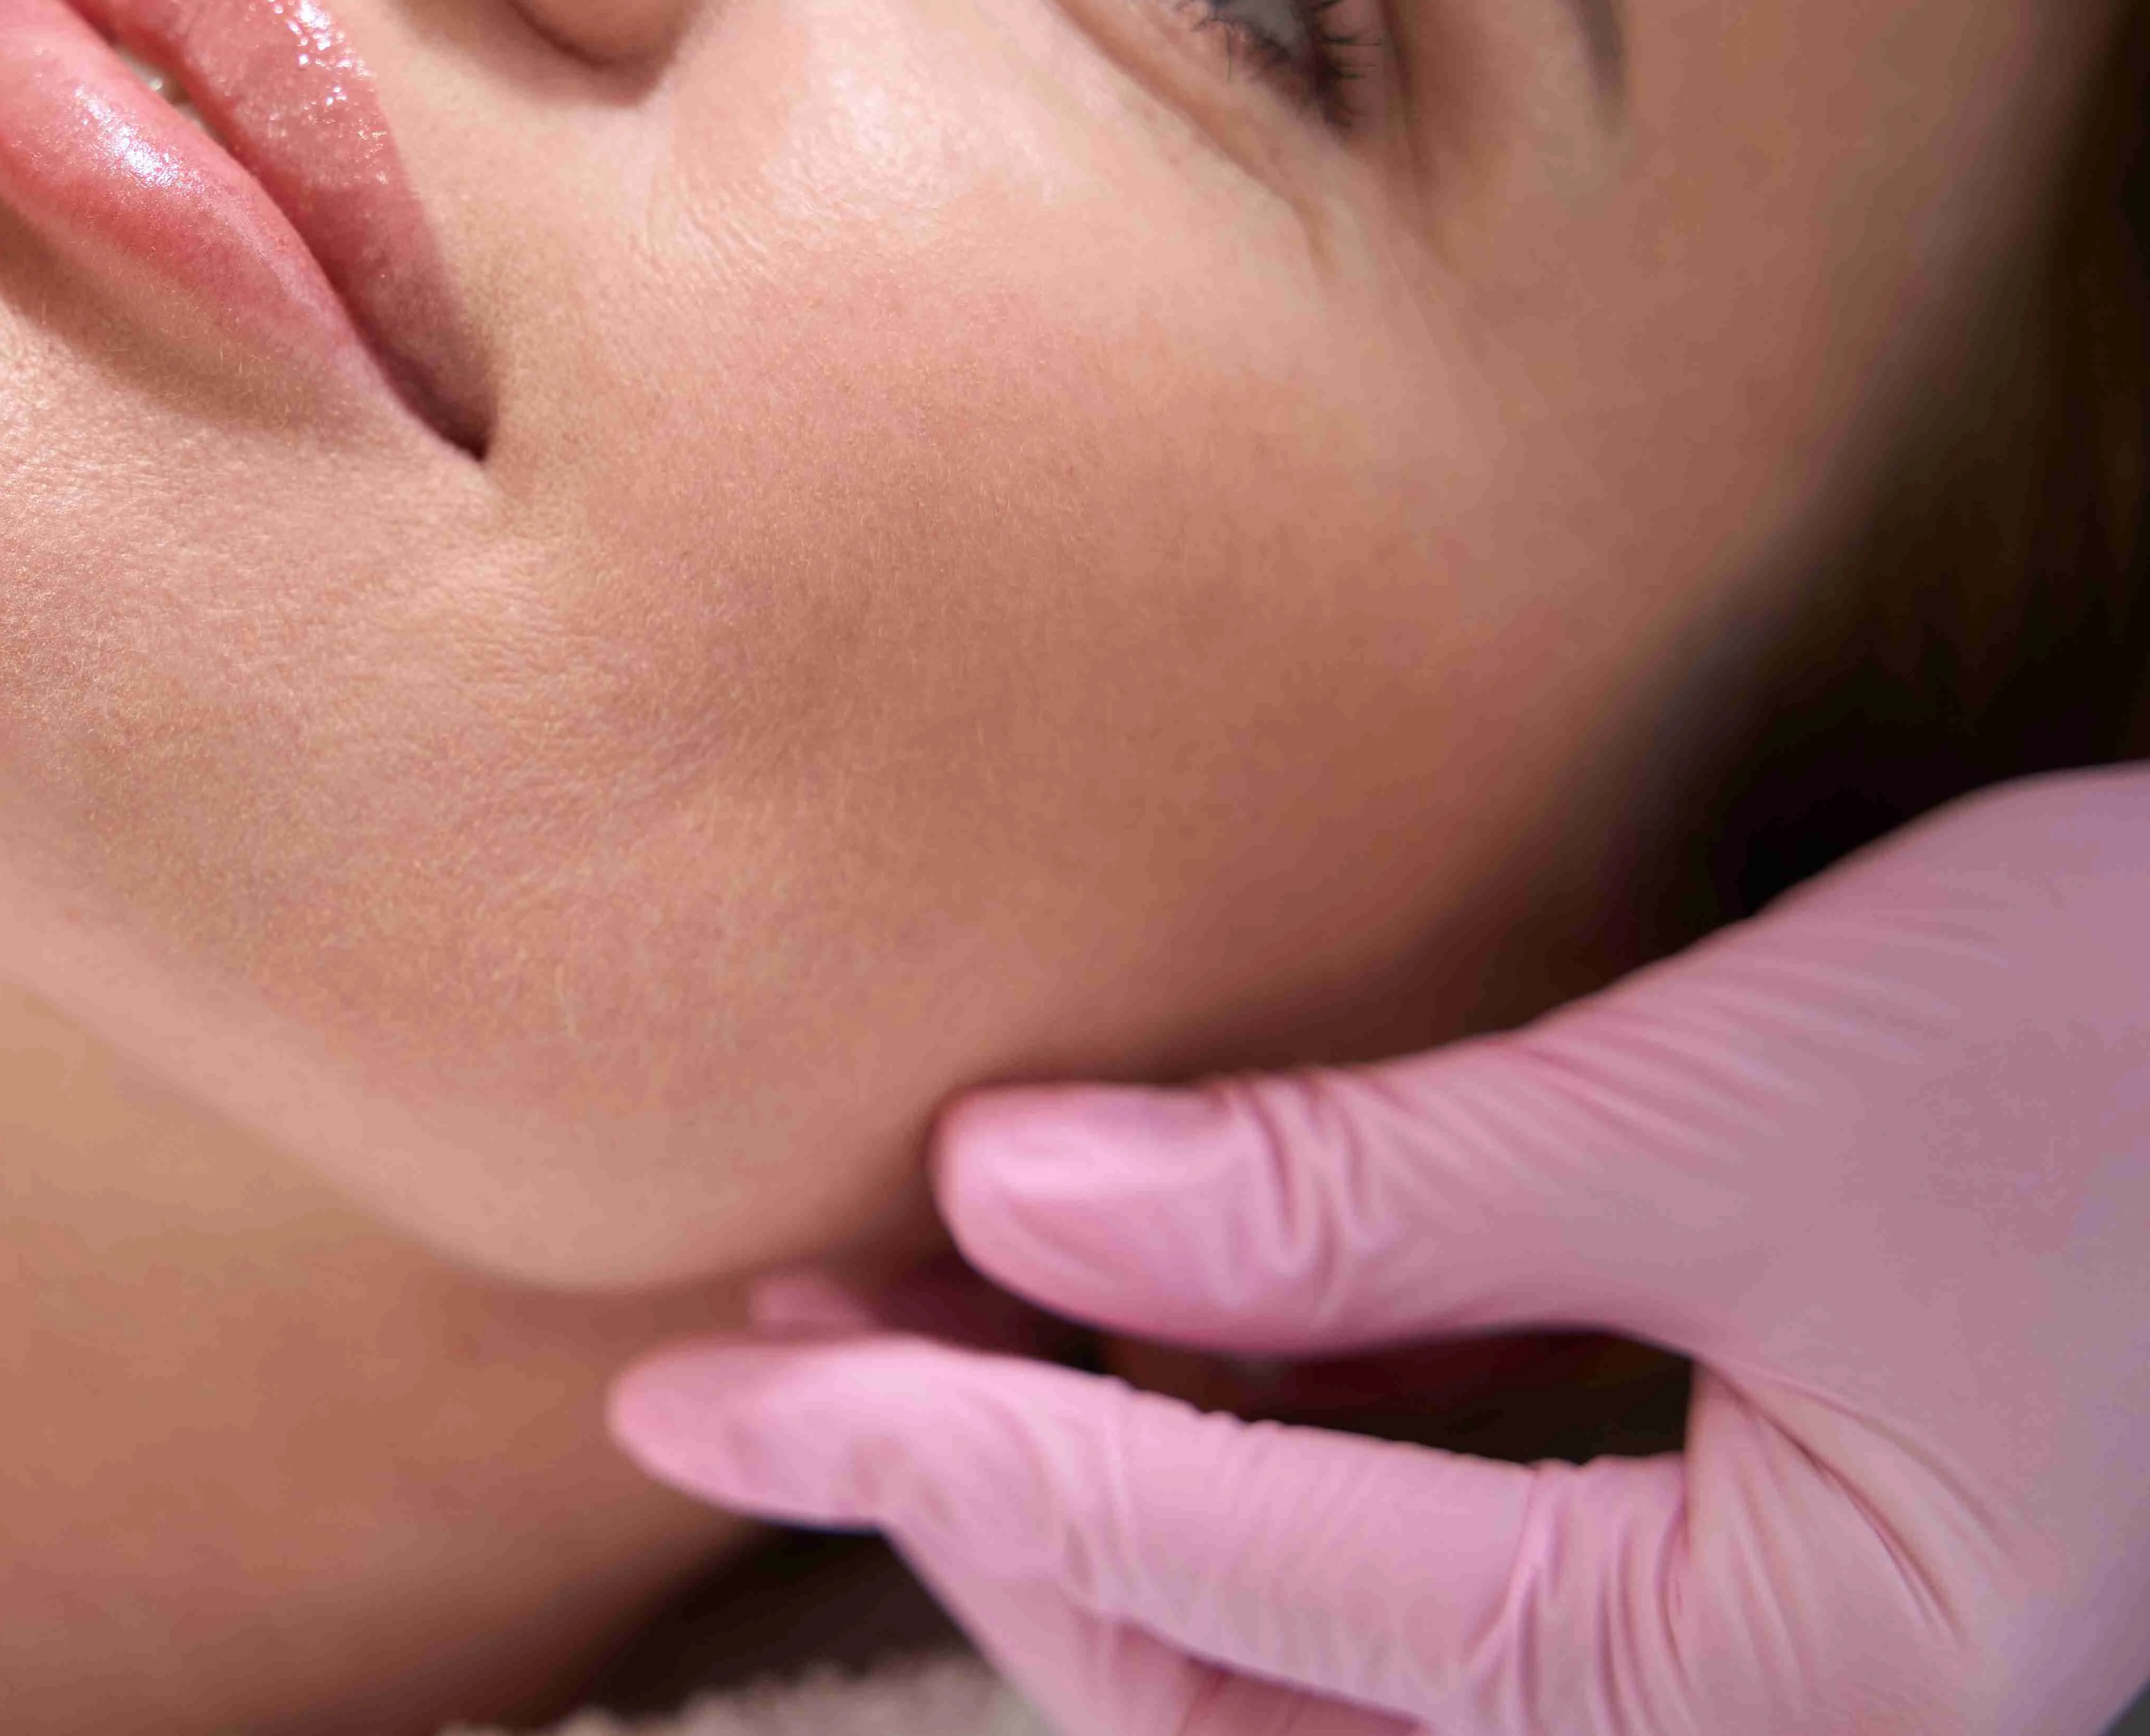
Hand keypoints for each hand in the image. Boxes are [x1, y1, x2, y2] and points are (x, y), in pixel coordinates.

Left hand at [613, 768, 2149, 1734]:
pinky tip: (1123, 1310)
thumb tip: (1013, 1192)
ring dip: (1090, 1482)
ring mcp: (1741, 1658)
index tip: (722, 1368)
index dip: (954, 1454)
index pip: (1239, 1586)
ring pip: (1313, 1641)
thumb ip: (1374, 1192)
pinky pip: (1416, 1550)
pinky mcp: (1728, 1545)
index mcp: (1778, 1696)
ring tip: (887, 1322)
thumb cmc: (2146, 1060)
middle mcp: (1751, 1730)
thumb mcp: (1748, 1110)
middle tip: (775, 1349)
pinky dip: (1241, 1443)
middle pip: (1248, 1683)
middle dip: (992, 1512)